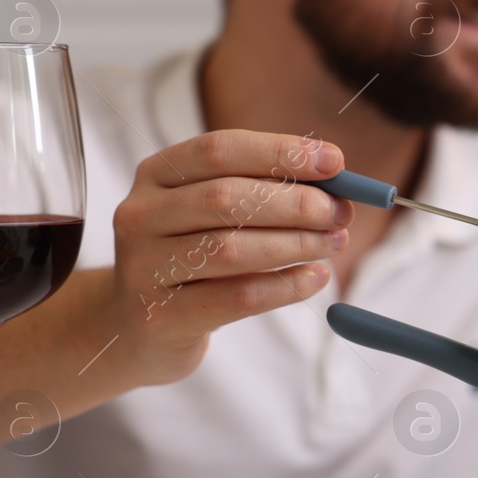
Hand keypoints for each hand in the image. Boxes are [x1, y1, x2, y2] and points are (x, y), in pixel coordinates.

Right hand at [105, 130, 351, 383]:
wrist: (138, 327)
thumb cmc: (192, 258)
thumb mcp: (215, 215)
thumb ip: (264, 191)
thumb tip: (337, 185)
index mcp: (156, 174)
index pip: (220, 149)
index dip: (281, 152)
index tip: (335, 161)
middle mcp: (141, 215)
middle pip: (226, 198)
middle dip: (294, 203)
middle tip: (339, 212)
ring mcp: (143, 267)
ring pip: (231, 249)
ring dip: (295, 244)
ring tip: (333, 243)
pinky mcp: (160, 316)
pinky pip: (237, 298)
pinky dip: (285, 286)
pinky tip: (314, 278)